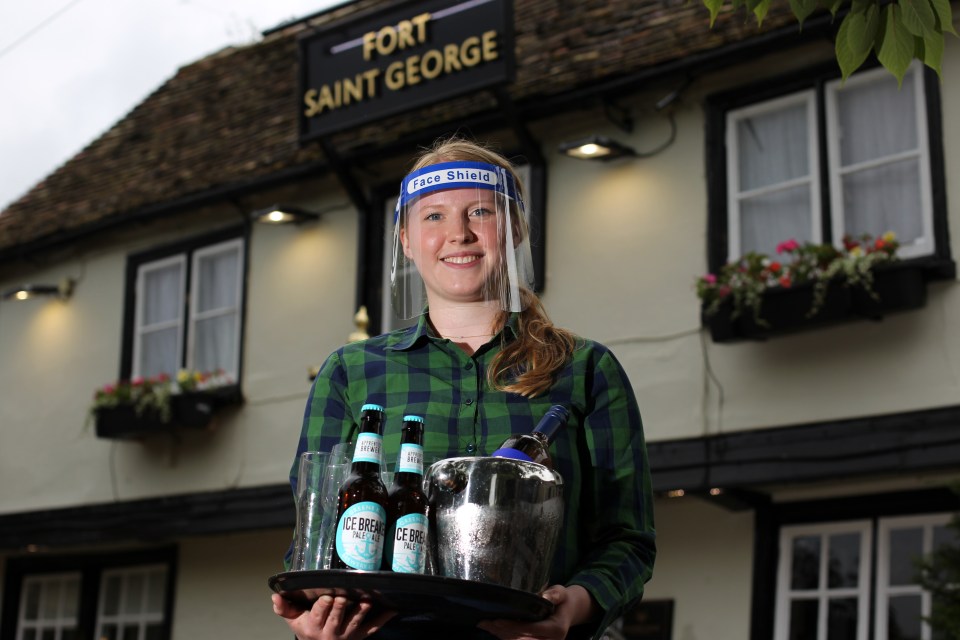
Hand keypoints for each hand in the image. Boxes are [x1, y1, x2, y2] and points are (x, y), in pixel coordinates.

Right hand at [272, 593, 395, 639]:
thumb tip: (275, 595)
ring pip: (356, 622)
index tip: (327, 597)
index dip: (323, 606)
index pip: (318, 615)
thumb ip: (284, 608)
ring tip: (367, 600)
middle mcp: (331, 631)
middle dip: (341, 607)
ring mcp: (348, 634)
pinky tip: (393, 609)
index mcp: (314, 626)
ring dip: (362, 611)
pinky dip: (383, 619)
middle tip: (344, 595)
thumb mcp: (294, 620)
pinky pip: (373, 627)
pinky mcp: (360, 635)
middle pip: (337, 617)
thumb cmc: (307, 629)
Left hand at [477, 585, 597, 639]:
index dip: (512, 626)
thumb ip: (555, 594)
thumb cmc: (563, 600)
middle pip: (521, 639)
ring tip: (484, 625)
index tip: (496, 620)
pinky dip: (505, 636)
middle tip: (484, 622)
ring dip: (500, 635)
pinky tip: (493, 629)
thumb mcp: (562, 592)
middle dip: (501, 631)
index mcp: (556, 630)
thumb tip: (545, 596)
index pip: (530, 629)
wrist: (568, 611)